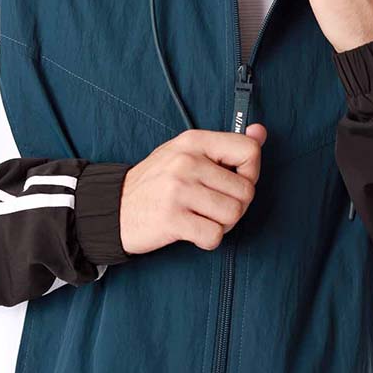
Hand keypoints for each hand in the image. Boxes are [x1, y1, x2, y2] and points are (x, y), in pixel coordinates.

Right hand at [119, 124, 267, 253]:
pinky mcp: (172, 219)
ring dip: (222, 224)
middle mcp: (187, 162)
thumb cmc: (156, 182)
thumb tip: (260, 132)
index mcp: (194, 141)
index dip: (251, 172)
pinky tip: (193, 231)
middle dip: (235, 205)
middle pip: (246, 190)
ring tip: (202, 218)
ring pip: (233, 214)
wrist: (113, 207)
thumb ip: (225, 146)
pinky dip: (208, 240)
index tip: (234, 181)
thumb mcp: (186, 153)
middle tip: (212, 207)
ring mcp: (179, 190)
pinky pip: (214, 236)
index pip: (249, 151)